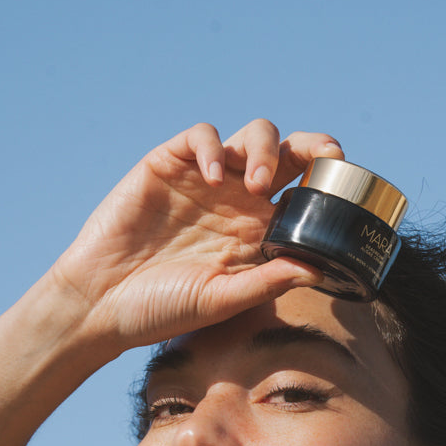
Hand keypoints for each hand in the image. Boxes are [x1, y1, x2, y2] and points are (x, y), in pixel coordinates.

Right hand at [49, 119, 344, 351]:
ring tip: (258, 184)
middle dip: (311, 147)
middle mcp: (238, 199)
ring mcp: (205, 180)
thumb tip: (319, 268)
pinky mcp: (168, 165)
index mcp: (258, 230)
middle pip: (287, 154)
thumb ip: (268, 281)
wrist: (101, 304)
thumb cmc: (163, 309)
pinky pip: (202, 137)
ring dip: (265, 149)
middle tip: (322, 159)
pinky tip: (214, 177)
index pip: (305, 192)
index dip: (327, 180)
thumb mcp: (223, 299)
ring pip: (252, 136)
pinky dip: (214, 147)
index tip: (344, 182)